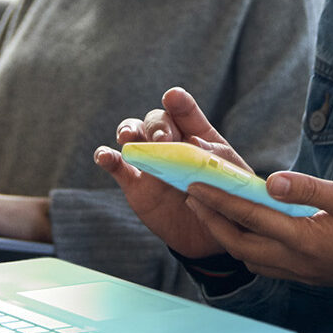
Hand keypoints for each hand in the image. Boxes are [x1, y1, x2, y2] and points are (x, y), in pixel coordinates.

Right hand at [95, 87, 254, 258]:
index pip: (185, 112)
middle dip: (157, 125)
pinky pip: (117, 167)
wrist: (211, 235)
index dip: (179, 102)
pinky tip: (105, 156)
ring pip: (133, 135)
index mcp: (197, 135)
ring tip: (128, 137)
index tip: (173, 97)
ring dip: (128, 130)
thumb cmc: (224, 197)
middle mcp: (170, 143)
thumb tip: (194, 143)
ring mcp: (150, 161)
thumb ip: (213, 157)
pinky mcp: (135, 184)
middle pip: (156, 120)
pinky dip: (107, 157)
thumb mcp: (228, 175)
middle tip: (164, 138)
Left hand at [185, 172, 332, 290]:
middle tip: (192, 197)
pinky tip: (248, 233)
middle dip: (212, 221)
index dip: (220, 199)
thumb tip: (273, 181)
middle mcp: (297, 261)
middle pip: (240, 243)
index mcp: (305, 239)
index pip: (250, 216)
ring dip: (227, 236)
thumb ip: (310, 189)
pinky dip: (248, 248)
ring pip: (251, 258)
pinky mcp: (310, 275)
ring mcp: (302, 272)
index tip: (195, 184)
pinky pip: (267, 265)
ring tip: (213, 213)